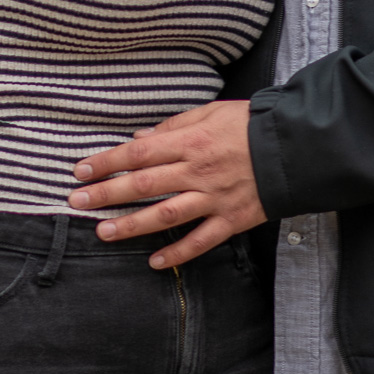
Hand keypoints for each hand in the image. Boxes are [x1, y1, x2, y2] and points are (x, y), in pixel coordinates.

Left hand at [67, 100, 264, 267]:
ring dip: (132, 225)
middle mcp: (197, 171)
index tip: (81, 171)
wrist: (295, 146)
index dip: (107, 162)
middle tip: (77, 202)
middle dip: (107, 194)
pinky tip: (155, 262)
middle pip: (144, 184)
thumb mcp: (211, 111)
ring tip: (104, 232)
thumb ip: (174, 125)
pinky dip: (178, 254)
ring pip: (166, 215)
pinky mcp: (232, 219)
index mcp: (190, 141)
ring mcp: (214, 198)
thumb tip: (140, 139)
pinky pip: (201, 240)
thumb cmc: (251, 125)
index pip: (139, 153)